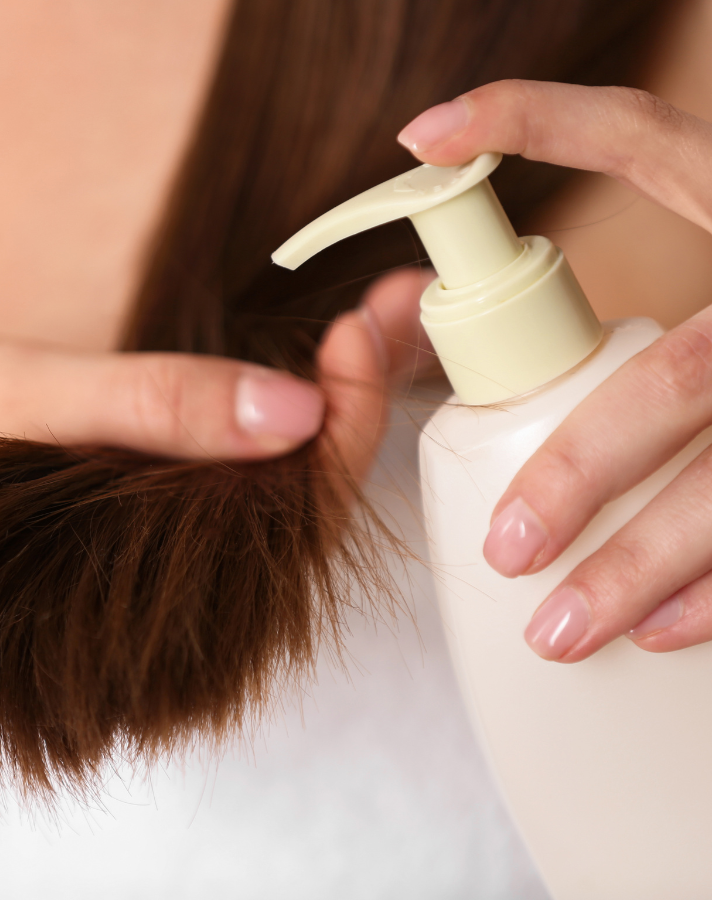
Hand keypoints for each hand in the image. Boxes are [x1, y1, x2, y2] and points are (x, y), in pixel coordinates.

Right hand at [0, 272, 429, 845]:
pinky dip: (258, 443)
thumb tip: (296, 412)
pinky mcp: (108, 568)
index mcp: (134, 578)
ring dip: (319, 421)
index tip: (376, 319)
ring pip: (260, 513)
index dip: (351, 412)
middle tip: (400, 303)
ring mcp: (130, 592)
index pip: (291, 505)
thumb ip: (146, 410)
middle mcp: (148, 607)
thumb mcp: (3, 401)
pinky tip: (283, 389)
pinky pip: (210, 515)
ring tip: (362, 328)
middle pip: (294, 511)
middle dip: (355, 404)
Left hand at [398, 80, 711, 660]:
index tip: (422, 138)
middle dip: (580, 470)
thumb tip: (517, 294)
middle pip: (681, 381)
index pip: (647, 136)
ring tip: (555, 634)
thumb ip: (672, 272)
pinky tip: (664, 634)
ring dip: (641, 566)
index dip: (537, 118)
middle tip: (504, 548)